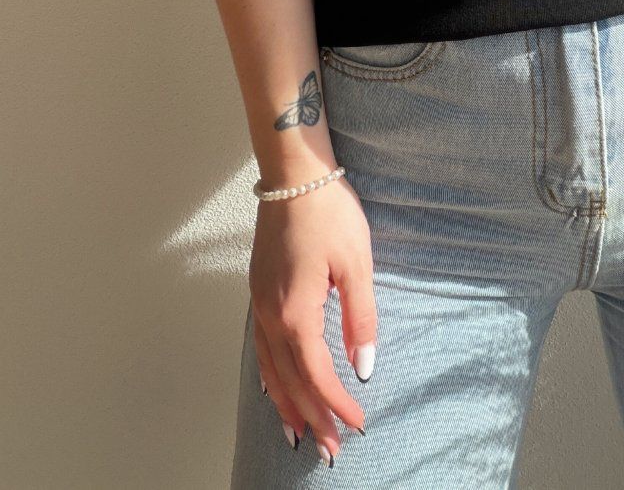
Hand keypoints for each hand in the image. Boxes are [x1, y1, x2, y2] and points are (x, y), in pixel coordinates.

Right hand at [249, 173, 375, 464]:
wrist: (294, 171)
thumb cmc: (328, 211)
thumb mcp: (357, 263)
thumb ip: (360, 318)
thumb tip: (364, 365)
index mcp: (295, 312)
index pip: (316, 374)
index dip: (336, 403)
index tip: (357, 423)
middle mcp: (269, 314)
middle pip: (288, 380)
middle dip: (310, 416)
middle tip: (328, 451)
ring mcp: (259, 301)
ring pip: (269, 368)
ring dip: (285, 403)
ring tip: (299, 433)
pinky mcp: (259, 289)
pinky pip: (261, 347)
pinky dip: (271, 375)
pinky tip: (278, 384)